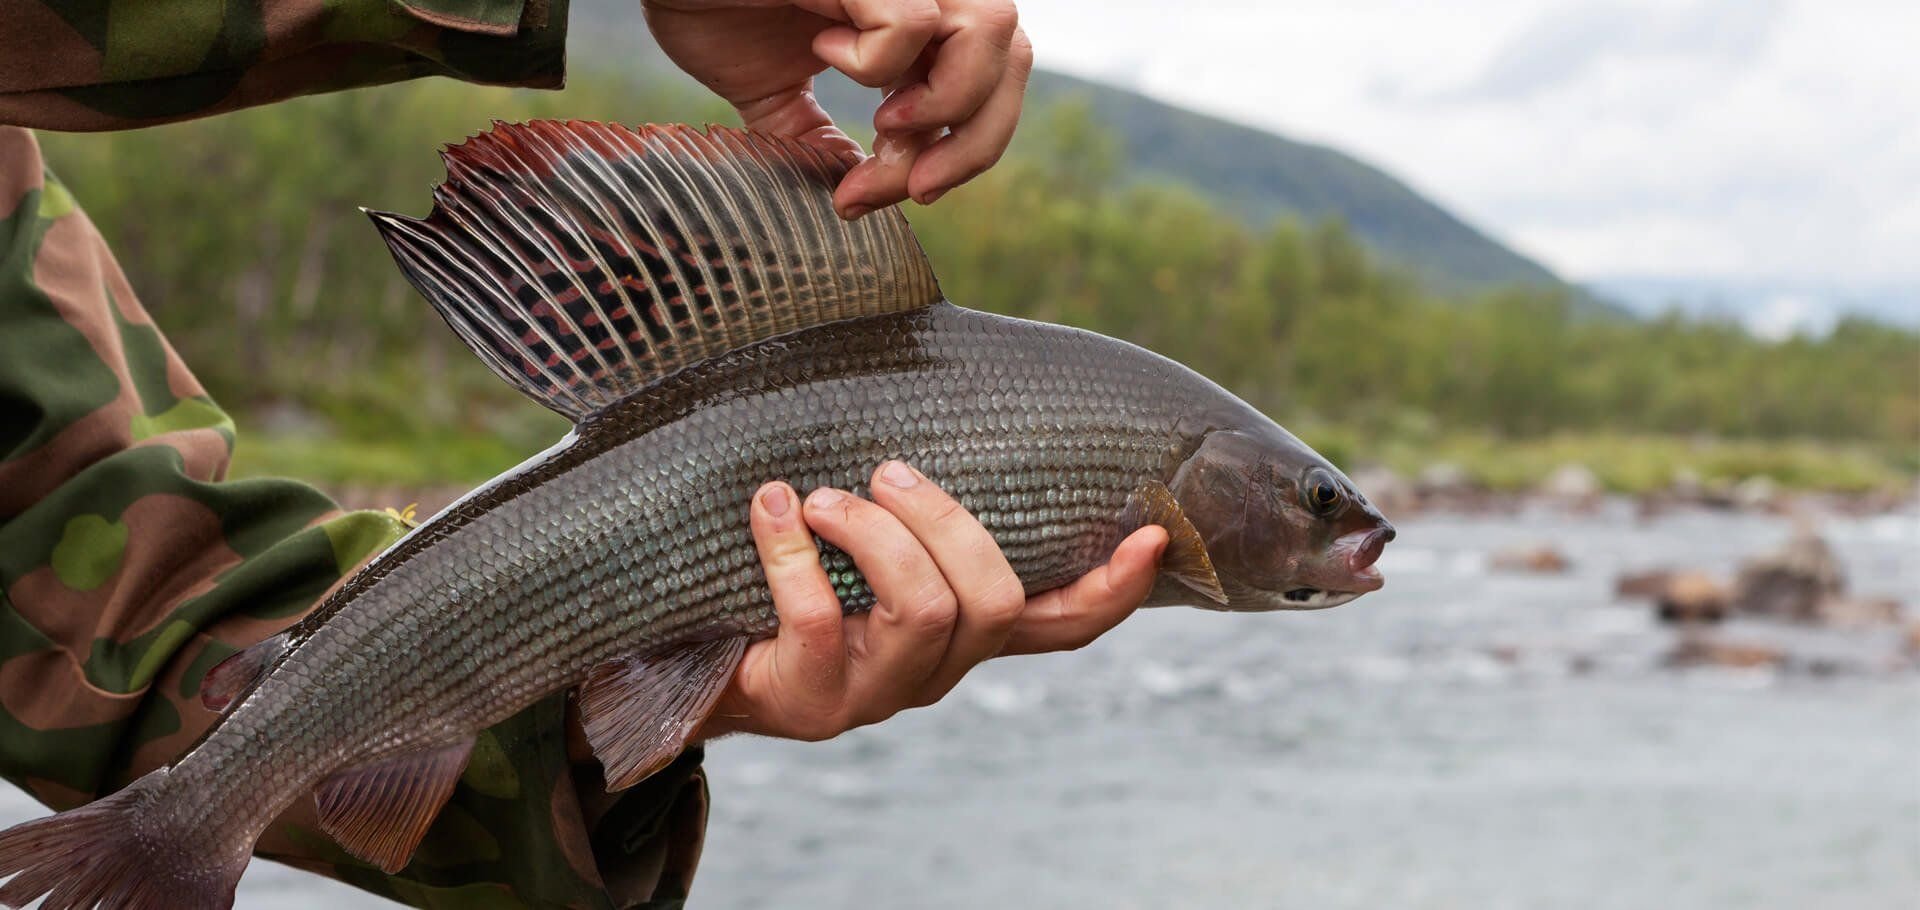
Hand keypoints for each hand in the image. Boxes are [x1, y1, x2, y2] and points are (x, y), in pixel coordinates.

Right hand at [642, 0, 1033, 218]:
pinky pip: (915, 21)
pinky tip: (823, 48)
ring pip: (993, 31)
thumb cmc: (708, 3)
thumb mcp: (771, 91)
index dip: (966, 150)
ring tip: (884, 123)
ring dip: (945, 103)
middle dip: (972, 143)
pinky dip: (879, 60)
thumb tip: (850, 192)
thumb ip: (815, 138)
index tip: (902, 196)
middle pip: (1013, 61)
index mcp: (910, 18)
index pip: (993, 84)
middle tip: (910, 188)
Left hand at [699, 461, 1165, 740]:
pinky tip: (770, 507)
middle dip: (945, 520)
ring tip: (820, 497)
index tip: (1151, 533)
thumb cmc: (797, 577)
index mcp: (967, 633)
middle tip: (886, 472)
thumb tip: (941, 359)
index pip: (1065, 624)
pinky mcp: (814, 703)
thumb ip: (916, 502)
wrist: (702, 662)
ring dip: (874, 532)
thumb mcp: (868, 544)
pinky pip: (819, 618)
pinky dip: (790, 551)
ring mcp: (880, 693)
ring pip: (926, 610)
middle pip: (994, 599)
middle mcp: (938, 671)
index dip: (1115, 587)